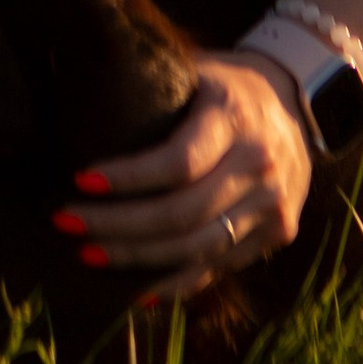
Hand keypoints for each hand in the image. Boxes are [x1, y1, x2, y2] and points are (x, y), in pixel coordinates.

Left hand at [54, 55, 312, 300]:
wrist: (294, 100)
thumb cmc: (224, 86)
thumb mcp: (197, 72)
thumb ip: (157, 93)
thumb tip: (80, 112)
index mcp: (237, 115)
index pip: (179, 161)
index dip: (128, 178)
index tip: (81, 181)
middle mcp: (261, 163)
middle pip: (183, 213)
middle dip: (118, 224)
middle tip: (68, 222)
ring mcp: (274, 203)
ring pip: (198, 248)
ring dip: (137, 259)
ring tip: (89, 255)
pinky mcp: (278, 232)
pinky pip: (219, 267)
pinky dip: (175, 284)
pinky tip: (135, 292)